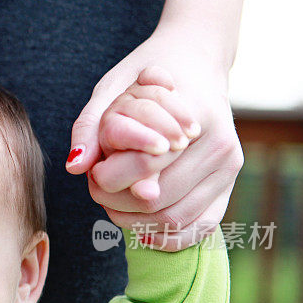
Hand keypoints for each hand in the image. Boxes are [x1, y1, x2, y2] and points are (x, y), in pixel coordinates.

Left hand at [66, 30, 243, 249]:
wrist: (194, 65)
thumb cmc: (145, 77)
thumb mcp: (112, 88)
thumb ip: (91, 127)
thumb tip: (74, 167)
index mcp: (195, 116)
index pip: (144, 166)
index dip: (108, 177)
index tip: (94, 169)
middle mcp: (219, 145)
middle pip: (156, 200)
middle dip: (116, 202)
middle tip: (97, 187)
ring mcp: (228, 168)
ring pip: (172, 219)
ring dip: (133, 221)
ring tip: (113, 202)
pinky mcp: (228, 186)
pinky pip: (200, 228)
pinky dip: (166, 237)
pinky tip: (140, 228)